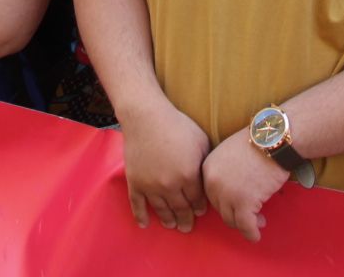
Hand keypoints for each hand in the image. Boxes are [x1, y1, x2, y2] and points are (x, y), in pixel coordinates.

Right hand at [119, 101, 211, 231]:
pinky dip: (141, 216)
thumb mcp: (200, 141)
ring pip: (161, 210)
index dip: (200, 207)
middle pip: (180, 209)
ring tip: (172, 226)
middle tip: (188, 227)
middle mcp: (170, 185)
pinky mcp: (135, 182)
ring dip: (168, 220)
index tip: (200, 212)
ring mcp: (150, 186)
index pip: (197, 200)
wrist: (146, 116)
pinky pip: (137, 205)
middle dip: (186, 220)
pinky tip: (145, 225)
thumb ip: (204, 163)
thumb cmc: (177, 125)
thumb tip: (208, 178)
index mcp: (189, 176)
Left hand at [202, 132, 289, 242]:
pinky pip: (246, 225)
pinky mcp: (244, 203)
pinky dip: (251, 233)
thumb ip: (224, 172)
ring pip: (232, 220)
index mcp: (207, 169)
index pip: (212, 195)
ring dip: (245, 224)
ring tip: (259, 221)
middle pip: (221, 209)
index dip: (226, 202)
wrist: (273, 140)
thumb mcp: (229, 153)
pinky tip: (257, 235)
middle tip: (251, 215)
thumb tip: (231, 192)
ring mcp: (228, 194)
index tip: (237, 205)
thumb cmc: (256, 143)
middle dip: (236, 214)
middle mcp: (213, 183)